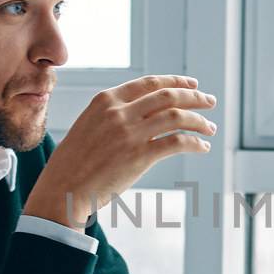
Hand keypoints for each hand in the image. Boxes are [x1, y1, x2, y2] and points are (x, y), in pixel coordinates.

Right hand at [25, 74, 216, 227]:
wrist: (62, 191)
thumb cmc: (72, 164)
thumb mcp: (87, 126)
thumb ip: (112, 116)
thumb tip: (141, 114)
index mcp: (105, 100)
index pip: (149, 83)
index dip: (175, 82)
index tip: (192, 85)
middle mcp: (119, 112)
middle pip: (168, 96)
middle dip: (194, 97)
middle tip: (210, 102)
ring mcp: (130, 133)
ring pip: (176, 116)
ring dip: (198, 120)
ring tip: (210, 128)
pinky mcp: (140, 155)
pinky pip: (177, 142)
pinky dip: (195, 143)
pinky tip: (202, 147)